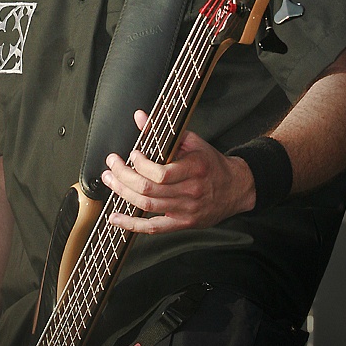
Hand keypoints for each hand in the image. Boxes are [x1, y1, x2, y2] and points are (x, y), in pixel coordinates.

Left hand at [101, 110, 255, 232]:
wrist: (235, 188)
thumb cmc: (211, 163)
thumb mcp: (192, 141)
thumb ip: (163, 131)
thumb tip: (140, 117)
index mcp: (194, 169)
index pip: (162, 173)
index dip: (141, 165)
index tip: (132, 153)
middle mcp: (190, 192)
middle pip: (148, 190)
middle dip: (124, 176)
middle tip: (111, 165)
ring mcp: (186, 210)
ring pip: (147, 206)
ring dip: (122, 193)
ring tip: (110, 180)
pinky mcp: (182, 223)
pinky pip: (153, 228)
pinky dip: (131, 224)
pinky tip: (116, 217)